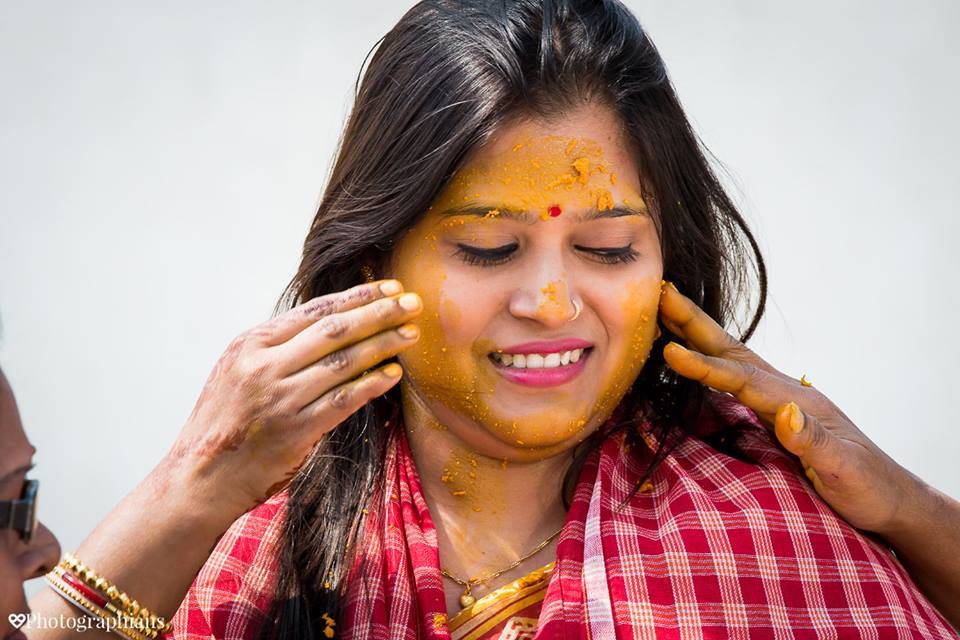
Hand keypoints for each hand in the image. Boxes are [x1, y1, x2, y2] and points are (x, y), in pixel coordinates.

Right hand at [160, 279, 421, 518]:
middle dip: (378, 313)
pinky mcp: (296, 430)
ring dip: (383, 345)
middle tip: (413, 303)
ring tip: (411, 334)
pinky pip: (344, 400)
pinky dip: (372, 384)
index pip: (315, 311)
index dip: (357, 297)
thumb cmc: (224, 422)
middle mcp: (265, 366)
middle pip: (335, 330)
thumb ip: (276, 348)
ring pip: (344, 362)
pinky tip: (393, 374)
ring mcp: (281, 398)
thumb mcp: (236, 370)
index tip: (390, 287)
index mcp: (252, 344)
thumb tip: (327, 325)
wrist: (199, 477)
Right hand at [658, 281, 914, 536]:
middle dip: (695, 323)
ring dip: (696, 337)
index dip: (705, 367)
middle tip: (661, 293)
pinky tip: (689, 360)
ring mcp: (778, 403)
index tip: (670, 352)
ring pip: (730, 361)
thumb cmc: (869, 488)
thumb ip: (814, 441)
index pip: (743, 379)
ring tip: (664, 315)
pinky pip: (730, 382)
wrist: (891, 499)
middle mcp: (785, 394)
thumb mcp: (844, 469)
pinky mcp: (771, 417)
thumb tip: (786, 413)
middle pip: (732, 352)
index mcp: (798, 402)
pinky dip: (705, 364)